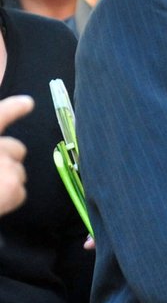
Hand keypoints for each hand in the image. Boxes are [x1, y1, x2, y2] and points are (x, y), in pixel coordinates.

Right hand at [0, 94, 32, 216]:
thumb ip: (0, 128)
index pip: (1, 115)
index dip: (13, 108)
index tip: (27, 103)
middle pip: (16, 148)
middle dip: (6, 159)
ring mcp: (4, 165)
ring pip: (18, 171)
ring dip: (6, 180)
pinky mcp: (13, 187)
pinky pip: (20, 193)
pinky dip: (8, 200)